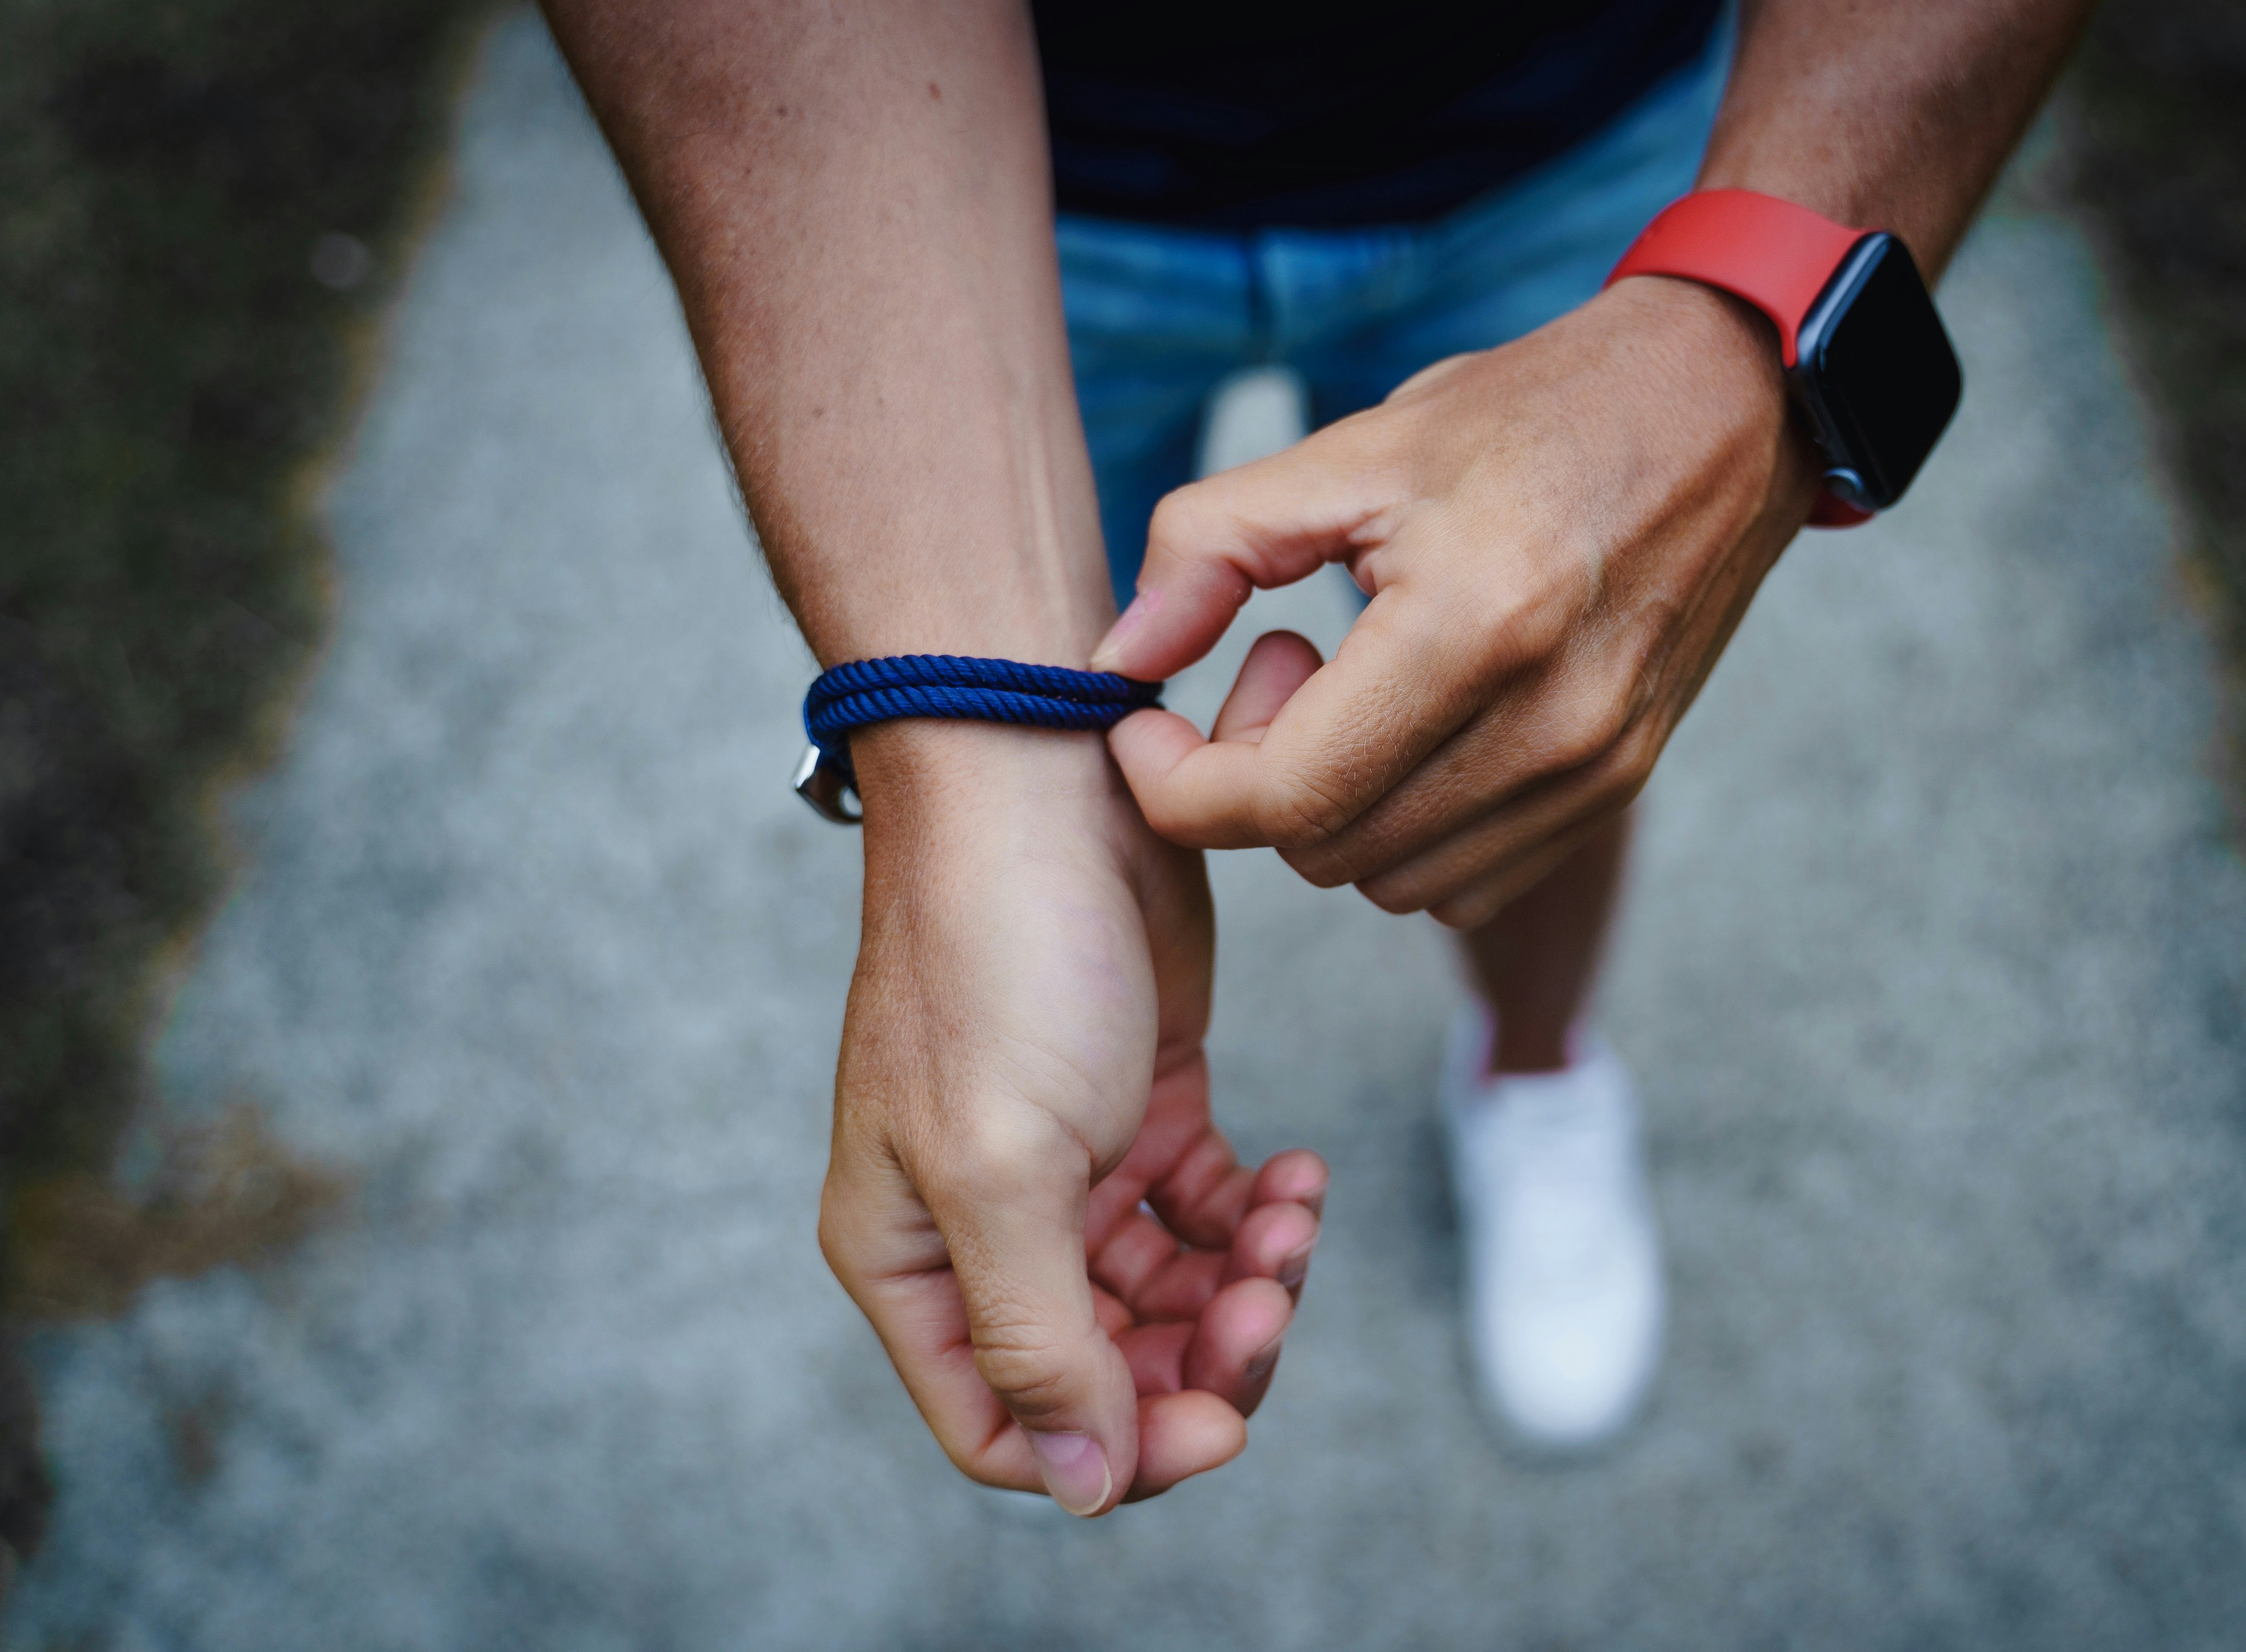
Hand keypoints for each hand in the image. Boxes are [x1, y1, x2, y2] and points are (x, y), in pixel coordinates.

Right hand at [817, 722, 1326, 1514]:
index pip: (1010, 1426)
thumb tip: (1085, 1483)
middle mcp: (981, 1226)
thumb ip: (1039, 1335)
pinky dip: (1263, 1212)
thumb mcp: (1003, 1163)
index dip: (1121, 1446)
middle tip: (1272, 1300)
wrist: (1044, 779)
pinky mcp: (1142, 1105)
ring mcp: (1065, 1165)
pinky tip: (1298, 1174)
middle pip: (1109, 1371)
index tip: (1218, 1415)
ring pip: (1172, 1296)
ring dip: (1249, 1282)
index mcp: (912, 1257)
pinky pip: (1209, 1211)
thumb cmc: (997, 957)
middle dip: (1205, 1358)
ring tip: (1292, 1218)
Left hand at [1091, 276, 1822, 926]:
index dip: (1178, 787)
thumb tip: (1118, 661)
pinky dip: (1405, 830)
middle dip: (1257, 780)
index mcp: (1473, 627)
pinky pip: (1463, 880)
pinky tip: (1417, 726)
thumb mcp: (1353, 448)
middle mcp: (1547, 723)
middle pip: (1324, 851)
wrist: (1721, 408)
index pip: (1285, 800)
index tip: (1148, 724)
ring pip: (1387, 881)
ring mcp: (1595, 769)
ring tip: (1358, 684)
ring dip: (1333, 809)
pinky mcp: (1618, 787)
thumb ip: (1211, 547)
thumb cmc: (1529, 415)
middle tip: (1280, 659)